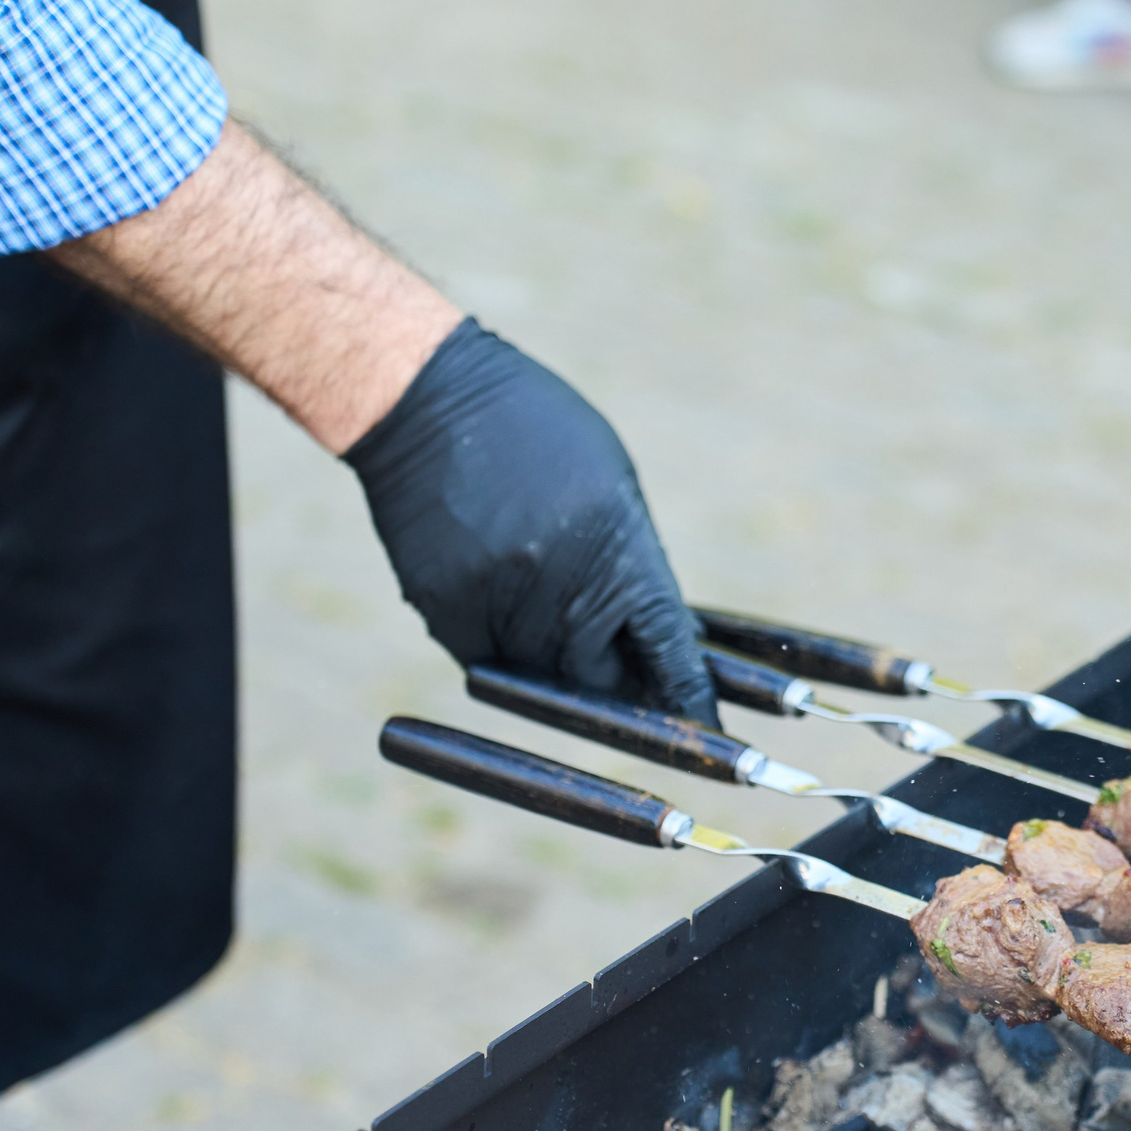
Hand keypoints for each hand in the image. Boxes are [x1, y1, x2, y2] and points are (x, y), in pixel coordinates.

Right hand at [346, 321, 717, 723]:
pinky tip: (494, 583)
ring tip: (537, 590)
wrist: (426, 398)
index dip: (688, 698)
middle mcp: (563, 589)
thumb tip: (656, 639)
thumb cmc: (534, 431)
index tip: (705, 731)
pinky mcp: (446, 614)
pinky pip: (487, 659)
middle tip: (614, 663)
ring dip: (551, 653)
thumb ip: (634, 564)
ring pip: (541, 677)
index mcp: (619, 553)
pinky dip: (499, 638)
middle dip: (614, 681)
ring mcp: (500, 606)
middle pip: (601, 682)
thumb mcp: (613, 486)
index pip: (667, 650)